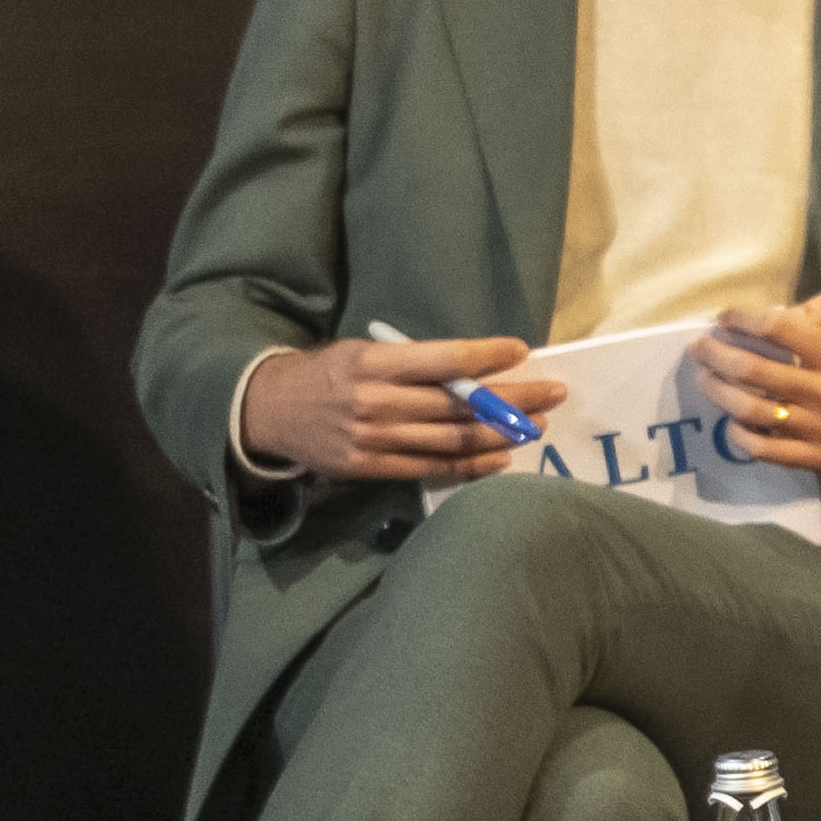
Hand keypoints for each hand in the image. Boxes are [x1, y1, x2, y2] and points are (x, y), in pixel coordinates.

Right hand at [249, 331, 560, 484]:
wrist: (268, 410)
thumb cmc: (328, 373)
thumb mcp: (363, 351)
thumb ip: (413, 361)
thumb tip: (476, 370)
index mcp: (374, 363)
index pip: (443, 360)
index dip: (486, 356)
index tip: (521, 351)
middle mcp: (375, 402)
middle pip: (458, 405)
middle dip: (513, 400)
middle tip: (553, 394)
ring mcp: (372, 439)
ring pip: (451, 441)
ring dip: (501, 435)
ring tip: (537, 426)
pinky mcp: (369, 468)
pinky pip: (431, 469)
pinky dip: (471, 467)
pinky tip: (501, 458)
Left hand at [693, 296, 820, 483]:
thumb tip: (784, 312)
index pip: (781, 330)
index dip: (744, 320)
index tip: (723, 317)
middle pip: (757, 370)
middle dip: (718, 355)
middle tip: (698, 347)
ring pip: (754, 410)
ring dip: (720, 392)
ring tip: (705, 379)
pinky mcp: (818, 457)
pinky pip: (767, 450)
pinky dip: (741, 436)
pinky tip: (731, 422)